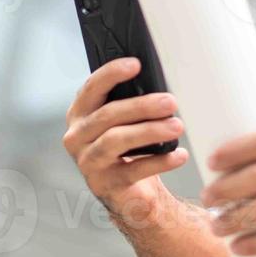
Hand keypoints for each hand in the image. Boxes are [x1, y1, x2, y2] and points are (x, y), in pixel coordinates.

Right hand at [63, 57, 189, 206]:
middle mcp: (77, 137)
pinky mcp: (104, 184)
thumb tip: (155, 85)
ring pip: (116, 140)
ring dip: (150, 131)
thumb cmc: (126, 149)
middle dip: (141, 106)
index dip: (111, 73)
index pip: (91, 88)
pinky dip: (159, 161)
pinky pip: (133, 170)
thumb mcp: (122, 123)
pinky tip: (178, 155)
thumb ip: (128, 103)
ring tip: (176, 126)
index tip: (136, 64)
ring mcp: (88, 161)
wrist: (129, 192)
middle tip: (170, 102)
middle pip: (107, 115)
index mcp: (80, 114)